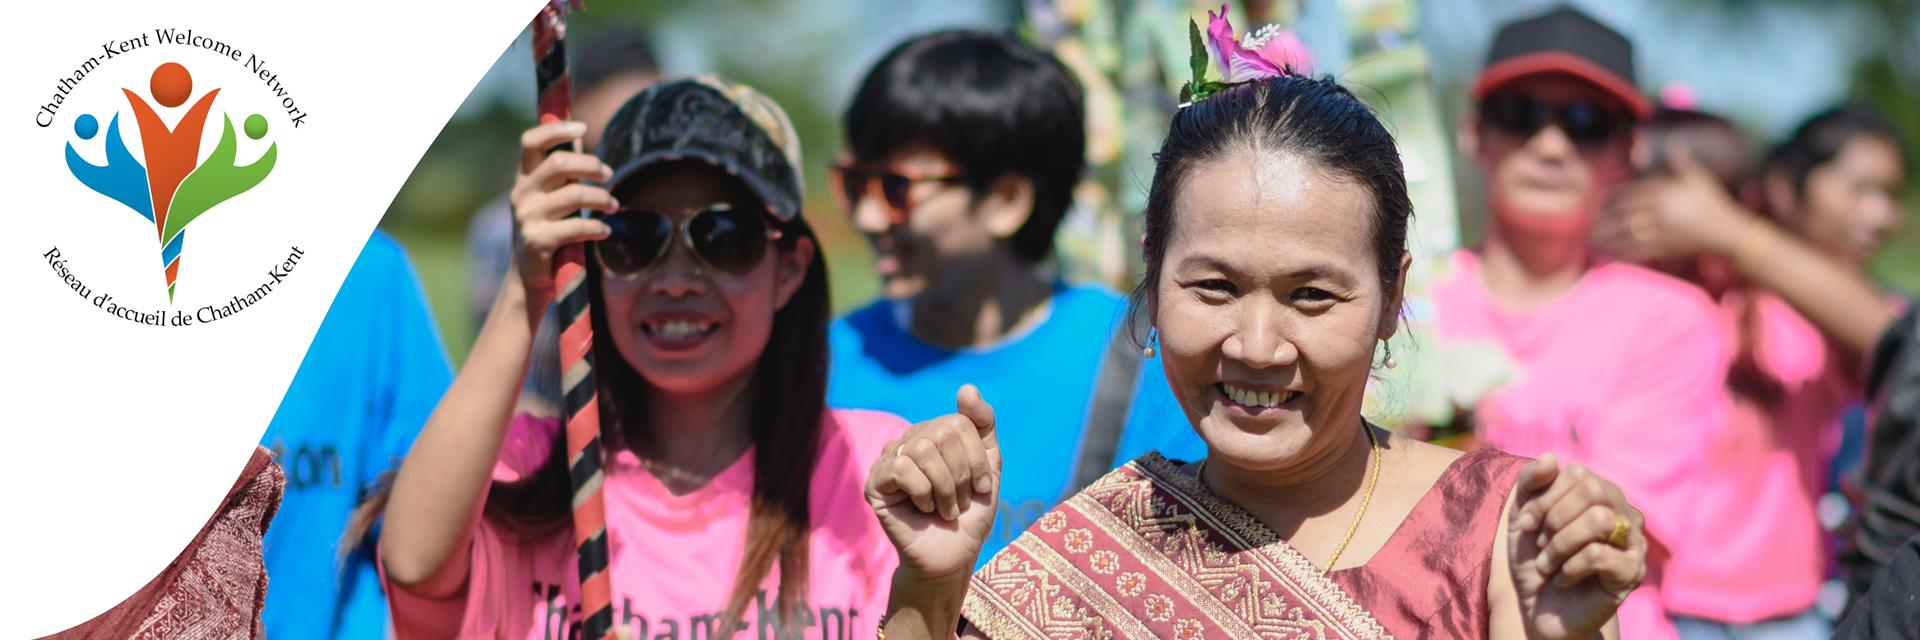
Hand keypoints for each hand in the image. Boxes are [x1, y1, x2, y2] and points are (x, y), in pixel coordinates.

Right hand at [510, 120, 618, 308]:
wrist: (529, 276)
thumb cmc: (548, 230)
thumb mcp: (548, 199)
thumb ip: (560, 176)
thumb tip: (581, 139)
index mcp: (524, 178)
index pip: (531, 142)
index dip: (556, 130)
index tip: (583, 127)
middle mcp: (522, 194)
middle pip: (560, 165)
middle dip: (591, 166)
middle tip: (609, 174)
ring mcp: (527, 217)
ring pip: (574, 195)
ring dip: (602, 198)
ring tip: (614, 205)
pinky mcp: (538, 241)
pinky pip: (576, 227)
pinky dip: (597, 227)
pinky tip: (605, 230)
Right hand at [867, 385, 1000, 580]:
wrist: (952, 556)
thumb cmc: (969, 515)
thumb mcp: (987, 467)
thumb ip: (982, 426)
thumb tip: (966, 387)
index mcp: (935, 433)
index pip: (960, 422)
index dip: (976, 459)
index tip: (981, 488)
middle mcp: (909, 441)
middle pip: (942, 433)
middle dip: (961, 475)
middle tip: (959, 502)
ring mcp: (889, 460)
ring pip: (921, 449)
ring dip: (944, 487)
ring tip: (944, 509)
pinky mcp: (874, 483)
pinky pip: (901, 467)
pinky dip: (922, 492)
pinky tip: (922, 509)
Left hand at [1507, 454, 1646, 639]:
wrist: (1538, 606)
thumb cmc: (1534, 557)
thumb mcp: (1522, 515)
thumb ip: (1531, 482)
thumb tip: (1552, 457)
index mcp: (1599, 493)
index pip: (1577, 473)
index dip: (1543, 497)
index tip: (1525, 524)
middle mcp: (1622, 511)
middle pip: (1593, 490)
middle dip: (1553, 518)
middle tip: (1540, 544)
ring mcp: (1632, 541)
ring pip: (1600, 520)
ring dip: (1560, 544)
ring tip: (1548, 563)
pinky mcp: (1632, 572)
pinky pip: (1598, 554)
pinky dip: (1569, 567)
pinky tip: (1563, 579)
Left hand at [1596, 142, 1752, 263]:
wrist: (1728, 233)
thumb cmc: (1712, 203)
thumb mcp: (1699, 179)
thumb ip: (1682, 162)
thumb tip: (1675, 142)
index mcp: (1665, 194)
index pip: (1628, 194)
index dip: (1611, 198)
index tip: (1601, 201)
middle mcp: (1660, 213)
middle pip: (1622, 215)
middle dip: (1603, 218)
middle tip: (1591, 222)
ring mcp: (1662, 232)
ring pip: (1625, 235)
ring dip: (1606, 238)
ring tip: (1593, 238)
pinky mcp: (1665, 249)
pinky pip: (1637, 252)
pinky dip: (1621, 253)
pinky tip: (1610, 254)